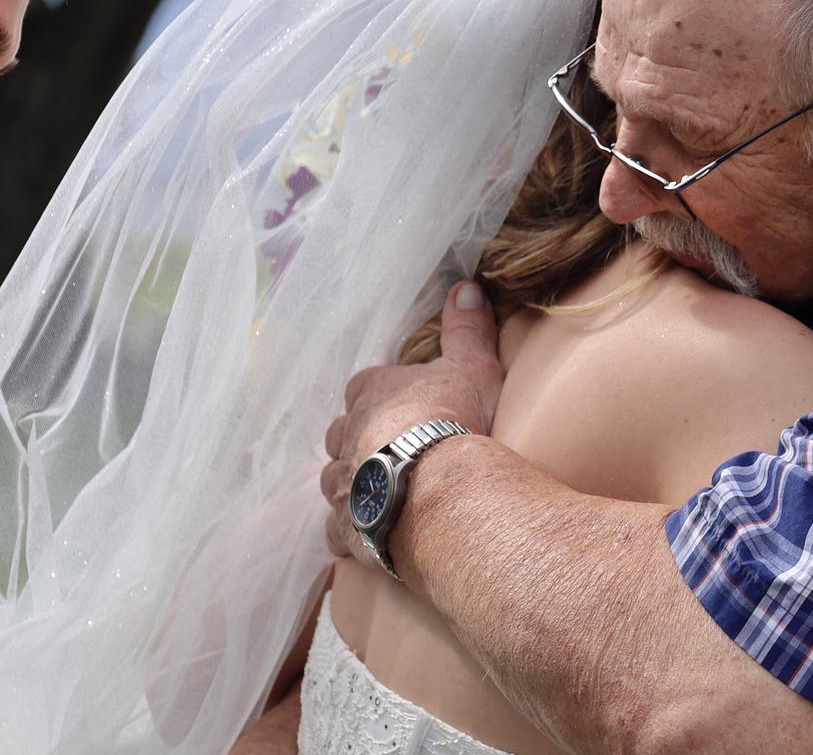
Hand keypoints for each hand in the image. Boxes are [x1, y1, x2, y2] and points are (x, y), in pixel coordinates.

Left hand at [320, 281, 501, 561]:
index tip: (402, 404)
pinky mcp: (346, 525)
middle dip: (358, 440)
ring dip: (351, 484)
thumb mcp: (471, 366)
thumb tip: (467, 286)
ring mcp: (342, 482)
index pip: (364, 385)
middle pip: (340, 433)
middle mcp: (347, 434)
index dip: (380, 394)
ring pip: (335, 479)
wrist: (436, 486)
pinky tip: (367, 534)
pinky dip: (350, 529)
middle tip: (389, 450)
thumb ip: (467, 329)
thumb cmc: (453, 419)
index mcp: (373, 392)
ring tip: (379, 494)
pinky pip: (338, 527)